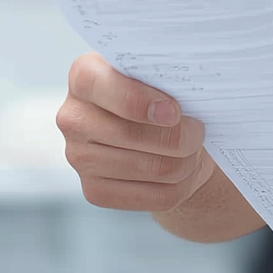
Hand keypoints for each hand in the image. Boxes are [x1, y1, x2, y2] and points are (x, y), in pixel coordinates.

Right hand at [55, 53, 217, 212]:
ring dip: (184, 162)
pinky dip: (178, 187)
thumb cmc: (162, 95)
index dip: (136, 101)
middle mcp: (73, 117)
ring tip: (193, 150)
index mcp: (84, 76)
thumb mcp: (162, 77)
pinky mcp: (94, 190)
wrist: (160, 133)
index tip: (173, 112)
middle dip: (177, 136)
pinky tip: (183, 173)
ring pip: (148, 167)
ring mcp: (78, 157)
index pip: (97, 85)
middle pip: (129, 134)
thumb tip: (182, 99)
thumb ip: (164, 79)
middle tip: (198, 131)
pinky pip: (149, 196)